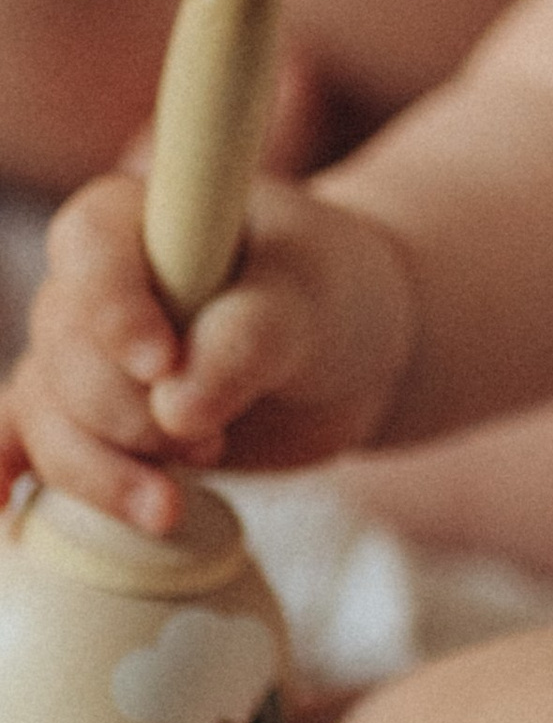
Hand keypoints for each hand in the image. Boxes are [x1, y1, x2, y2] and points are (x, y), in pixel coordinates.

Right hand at [0, 169, 414, 533]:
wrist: (348, 356)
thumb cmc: (329, 299)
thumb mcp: (313, 302)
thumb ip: (250, 339)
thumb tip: (177, 409)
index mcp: (143, 216)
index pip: (90, 247)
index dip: (115, 311)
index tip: (165, 364)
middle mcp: (95, 282)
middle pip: (65, 354)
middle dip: (133, 414)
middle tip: (215, 436)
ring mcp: (83, 354)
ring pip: (46, 415)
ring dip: (103, 472)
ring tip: (173, 505)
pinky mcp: (87, 419)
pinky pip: (23, 442)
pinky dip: (10, 470)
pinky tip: (8, 505)